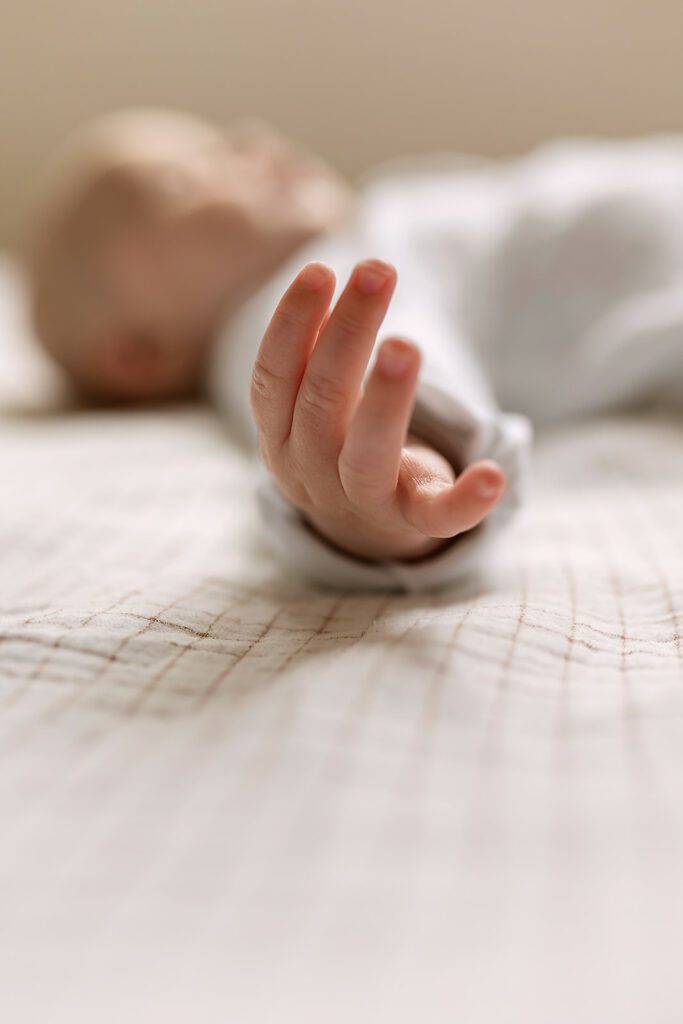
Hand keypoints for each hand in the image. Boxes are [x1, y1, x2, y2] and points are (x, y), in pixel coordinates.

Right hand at [250, 258, 505, 561]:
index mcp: (281, 435)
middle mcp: (312, 470)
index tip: (320, 270)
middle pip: (321, 403)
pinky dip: (466, 500)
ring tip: (405, 343)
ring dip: (385, 400)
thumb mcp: (315, 404)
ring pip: (366, 457)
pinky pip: (438, 519)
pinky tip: (492, 473)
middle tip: (377, 271)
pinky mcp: (414, 523)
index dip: (291, 325)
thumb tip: (321, 282)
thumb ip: (315, 354)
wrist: (362, 531)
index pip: (274, 378)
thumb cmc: (339, 444)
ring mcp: (363, 502)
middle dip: (347, 335)